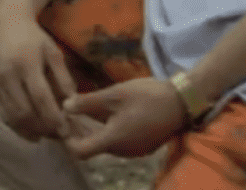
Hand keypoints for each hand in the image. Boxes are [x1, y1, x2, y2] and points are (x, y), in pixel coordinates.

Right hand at [0, 11, 78, 140]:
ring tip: (48, 135)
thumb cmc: (34, 39)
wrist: (6, 27)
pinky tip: (32, 132)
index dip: (53, 117)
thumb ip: (64, 79)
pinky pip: (3, 114)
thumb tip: (72, 106)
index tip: (66, 130)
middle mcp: (7, 74)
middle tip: (59, 135)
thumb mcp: (54, 53)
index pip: (40, 97)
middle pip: (24, 111)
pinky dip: (18, 127)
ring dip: (31, 130)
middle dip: (43, 127)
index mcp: (25, 62)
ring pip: (12, 116)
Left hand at [62, 77, 187, 158]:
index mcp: (113, 140)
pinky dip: (108, 130)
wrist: (183, 101)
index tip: (62, 122)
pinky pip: (119, 141)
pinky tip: (106, 112)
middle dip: (78, 131)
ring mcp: (134, 150)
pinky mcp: (143, 145)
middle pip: (92, 147)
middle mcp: (122, 151)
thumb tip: (64, 107)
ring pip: (105, 143)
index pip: (79, 151)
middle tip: (69, 110)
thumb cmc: (147, 97)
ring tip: (84, 108)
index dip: (67, 139)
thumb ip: (87, 102)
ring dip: (93, 129)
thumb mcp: (113, 95)